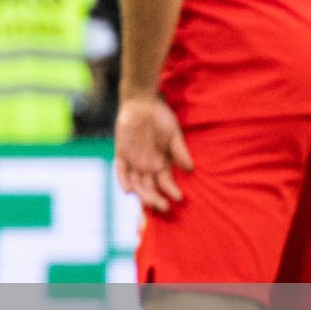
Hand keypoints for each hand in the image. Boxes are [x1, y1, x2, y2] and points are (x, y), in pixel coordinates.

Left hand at [113, 95, 193, 213]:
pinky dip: (123, 180)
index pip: (165, 183)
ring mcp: (133, 161)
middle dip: (156, 198)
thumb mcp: (173, 134)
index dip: (171, 191)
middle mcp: (146, 166)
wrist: (141, 103)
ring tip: (149, 202)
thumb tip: (190, 169)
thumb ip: (180, 151)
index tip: (179, 198)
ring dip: (142, 194)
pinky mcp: (121, 154)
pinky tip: (128, 190)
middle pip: (149, 187)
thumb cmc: (161, 118)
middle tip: (163, 207)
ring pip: (136, 184)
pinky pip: (120, 171)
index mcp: (161, 163)